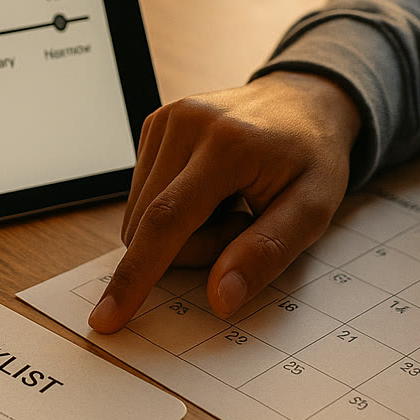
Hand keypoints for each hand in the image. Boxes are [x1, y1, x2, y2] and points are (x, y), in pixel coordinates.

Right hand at [89, 72, 362, 331]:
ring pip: (141, 216)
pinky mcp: (152, 126)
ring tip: (230, 205)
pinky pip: (143, 197)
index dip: (135, 275)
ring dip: (182, 232)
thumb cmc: (312, 157)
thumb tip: (220, 299)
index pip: (167, 220)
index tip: (106, 318)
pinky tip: (210, 191)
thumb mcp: (313, 210)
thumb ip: (267, 254)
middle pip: (151, 225)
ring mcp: (163, 120)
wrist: (304, 101)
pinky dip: (173, 210)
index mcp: (226, 143)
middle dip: (192, 250)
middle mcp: (184, 124)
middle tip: (244, 226)